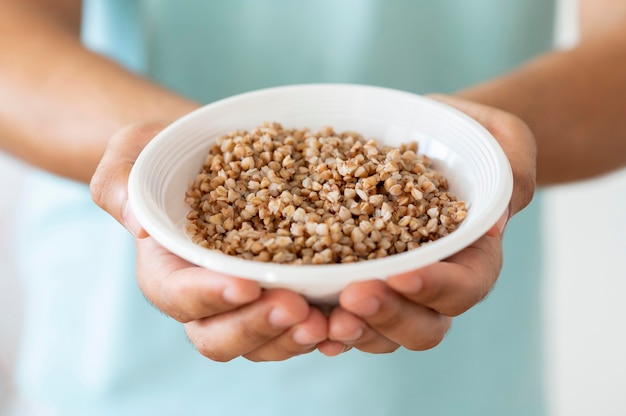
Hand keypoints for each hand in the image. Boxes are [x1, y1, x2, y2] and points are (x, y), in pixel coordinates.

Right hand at [90, 121, 327, 361]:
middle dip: (259, 328)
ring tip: (333, 321)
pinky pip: (299, 324)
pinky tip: (352, 319)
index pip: (178, 296)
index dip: (209, 297)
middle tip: (298, 309)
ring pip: (265, 341)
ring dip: (297, 337)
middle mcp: (205, 297)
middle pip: (221, 336)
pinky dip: (325, 327)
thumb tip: (137, 224)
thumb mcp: (130, 153)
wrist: (206, 156)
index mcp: (165, 270)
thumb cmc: (163, 154)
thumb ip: (119, 183)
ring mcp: (246, 301)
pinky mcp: (282, 292)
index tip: (245, 284)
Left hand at [319, 95, 535, 355]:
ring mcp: (395, 289)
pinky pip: (344, 315)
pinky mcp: (358, 280)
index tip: (401, 274)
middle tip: (352, 297)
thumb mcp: (500, 134)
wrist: (426, 136)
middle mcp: (436, 283)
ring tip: (320, 318)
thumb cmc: (467, 132)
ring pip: (380, 331)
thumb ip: (512, 167)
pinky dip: (325, 322)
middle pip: (422, 325)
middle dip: (388, 316)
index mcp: (474, 255)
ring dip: (352, 329)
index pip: (465, 286)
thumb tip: (496, 219)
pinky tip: (302, 318)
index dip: (436, 287)